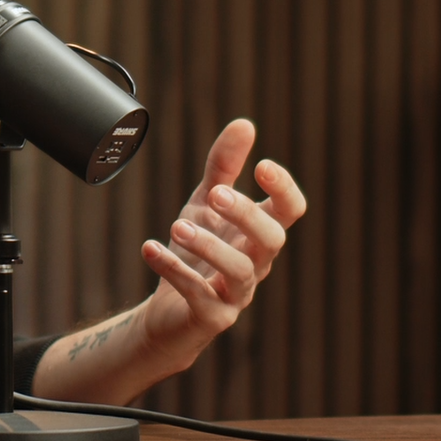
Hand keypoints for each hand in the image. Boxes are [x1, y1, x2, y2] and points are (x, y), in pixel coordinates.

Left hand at [136, 118, 305, 359]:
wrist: (168, 309)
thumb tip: (245, 124)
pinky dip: (174, 270)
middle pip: (272, 239)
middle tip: (216, 194)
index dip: (285, 189)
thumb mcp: (205, 203)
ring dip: (209, 245)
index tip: (263, 166)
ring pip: (239, 271)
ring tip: (178, 225)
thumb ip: (224, 166)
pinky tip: (149, 248)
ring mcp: (237, 293)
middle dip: (247, 214)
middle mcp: (256, 262)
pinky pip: (200, 295)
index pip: (291, 211)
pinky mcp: (212, 316)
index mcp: (258, 232)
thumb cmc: (196, 251)